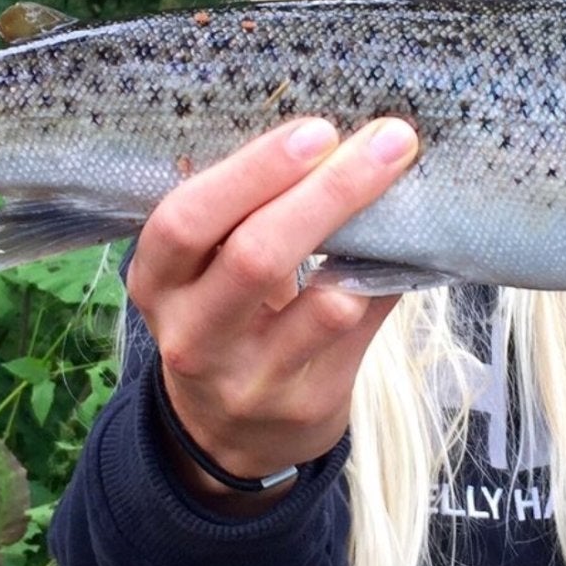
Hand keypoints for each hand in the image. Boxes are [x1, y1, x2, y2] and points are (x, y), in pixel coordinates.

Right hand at [127, 115, 418, 508]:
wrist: (227, 435)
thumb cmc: (223, 319)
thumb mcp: (202, 271)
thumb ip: (243, 214)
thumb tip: (332, 138)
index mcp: (157, 282)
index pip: (185, 220)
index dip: (252, 172)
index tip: (317, 131)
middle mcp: (192, 335)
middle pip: (256, 256)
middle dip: (329, 191)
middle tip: (385, 141)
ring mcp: (249, 380)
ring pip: (322, 303)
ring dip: (371, 238)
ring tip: (402, 186)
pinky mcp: (305, 405)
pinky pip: (362, 331)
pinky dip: (388, 281)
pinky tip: (407, 247)